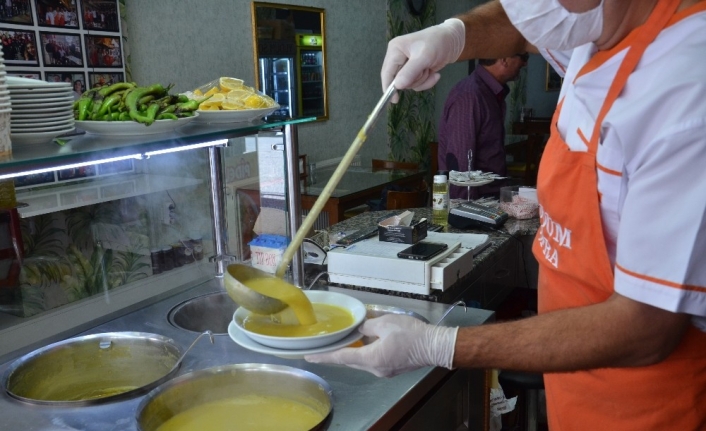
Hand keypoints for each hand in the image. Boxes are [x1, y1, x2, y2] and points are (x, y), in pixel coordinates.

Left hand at [305, 314, 457, 377]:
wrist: (435, 346)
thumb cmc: (411, 334)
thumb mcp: (386, 323)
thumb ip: (367, 325)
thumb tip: (359, 328)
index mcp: (371, 358)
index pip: (341, 357)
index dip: (324, 356)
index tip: (309, 357)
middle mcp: (375, 369)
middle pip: (350, 361)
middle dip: (337, 353)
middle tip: (322, 347)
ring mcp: (384, 371)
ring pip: (362, 361)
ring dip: (353, 352)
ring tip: (342, 342)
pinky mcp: (392, 368)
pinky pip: (373, 360)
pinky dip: (366, 352)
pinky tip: (364, 343)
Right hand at [381, 18, 464, 101]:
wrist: (454, 40)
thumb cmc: (438, 42)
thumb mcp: (424, 57)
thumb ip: (410, 72)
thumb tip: (397, 86)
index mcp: (395, 50)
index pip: (387, 72)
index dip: (389, 87)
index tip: (395, 100)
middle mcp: (399, 57)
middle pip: (399, 80)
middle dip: (414, 79)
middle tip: (425, 70)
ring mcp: (408, 64)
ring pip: (409, 84)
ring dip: (422, 80)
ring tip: (430, 68)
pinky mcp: (417, 70)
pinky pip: (418, 83)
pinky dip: (427, 81)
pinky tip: (435, 73)